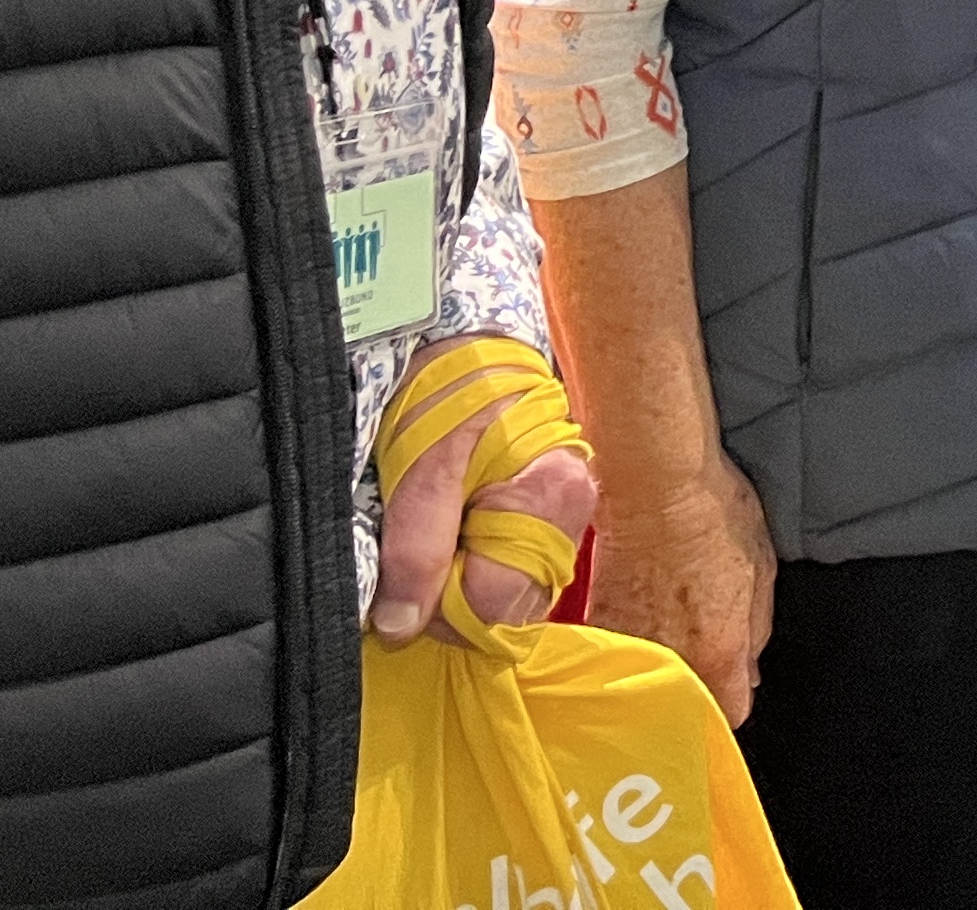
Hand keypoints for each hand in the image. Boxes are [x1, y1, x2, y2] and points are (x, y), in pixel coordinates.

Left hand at [370, 335, 600, 650]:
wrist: (465, 349)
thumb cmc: (447, 399)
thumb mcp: (420, 471)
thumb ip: (415, 550)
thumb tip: (401, 626)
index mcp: (556, 497)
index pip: (495, 601)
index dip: (439, 603)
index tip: (404, 580)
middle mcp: (575, 514)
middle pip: (510, 606)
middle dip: (452, 598)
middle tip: (415, 558)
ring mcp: (566, 519)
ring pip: (512, 597)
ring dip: (463, 584)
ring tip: (434, 540)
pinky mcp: (549, 519)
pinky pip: (514, 576)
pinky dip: (476, 570)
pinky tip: (454, 537)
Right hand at [586, 450, 781, 722]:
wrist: (653, 485)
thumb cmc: (714, 515)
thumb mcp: (761, 570)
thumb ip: (755, 632)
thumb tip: (748, 672)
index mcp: (718, 654)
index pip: (729, 715)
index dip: (730, 702)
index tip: (727, 690)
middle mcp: (671, 662)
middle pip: (681, 707)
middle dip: (690, 694)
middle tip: (695, 662)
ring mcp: (628, 647)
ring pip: (643, 686)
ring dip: (654, 672)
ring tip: (663, 642)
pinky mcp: (596, 625)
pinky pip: (613, 656)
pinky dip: (624, 649)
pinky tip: (634, 627)